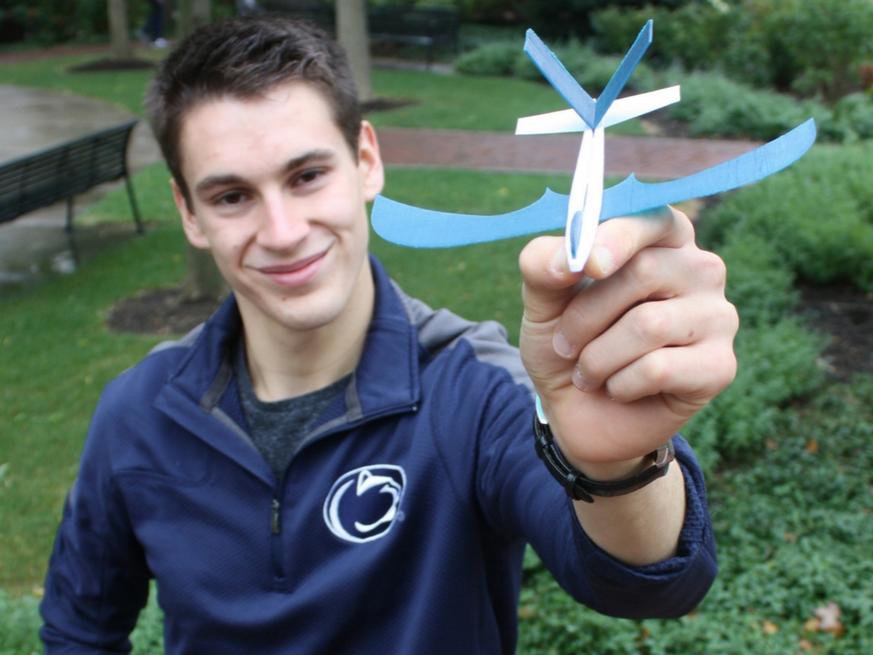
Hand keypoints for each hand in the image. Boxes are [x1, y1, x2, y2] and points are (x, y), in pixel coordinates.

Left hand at [518, 207, 737, 467]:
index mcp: (661, 239)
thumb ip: (543, 265)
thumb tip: (566, 260)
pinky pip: (659, 368)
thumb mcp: (543, 300)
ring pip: (648, 324)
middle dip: (586, 315)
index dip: (617, 238)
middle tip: (565, 343)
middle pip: (644, 271)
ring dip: (598, 357)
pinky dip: (621, 384)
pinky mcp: (721, 365)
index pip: (652, 217)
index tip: (586, 266)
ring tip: (589, 372)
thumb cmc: (568, 342)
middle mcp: (700, 269)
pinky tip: (620, 389)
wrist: (577, 413)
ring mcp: (718, 316)